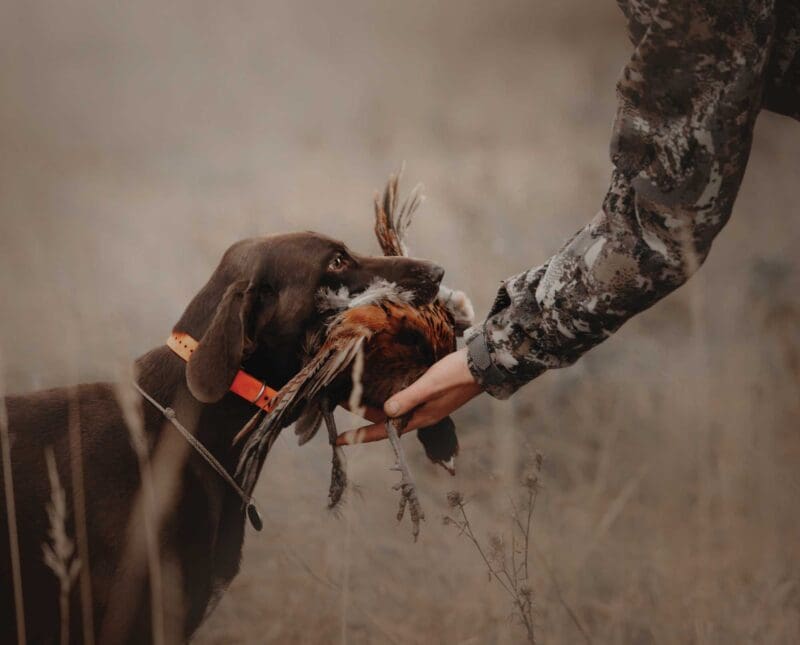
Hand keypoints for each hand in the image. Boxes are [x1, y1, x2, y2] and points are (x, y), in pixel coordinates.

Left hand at [336, 347, 482, 444]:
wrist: (483, 366)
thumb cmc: (457, 375)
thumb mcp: (430, 385)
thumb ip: (408, 398)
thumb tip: (386, 411)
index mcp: (420, 418)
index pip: (384, 431)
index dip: (360, 436)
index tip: (338, 439)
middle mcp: (421, 415)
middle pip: (386, 422)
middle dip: (364, 417)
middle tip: (341, 406)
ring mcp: (427, 406)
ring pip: (395, 411)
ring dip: (375, 408)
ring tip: (355, 399)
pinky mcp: (432, 395)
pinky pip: (404, 401)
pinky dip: (390, 398)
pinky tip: (383, 389)